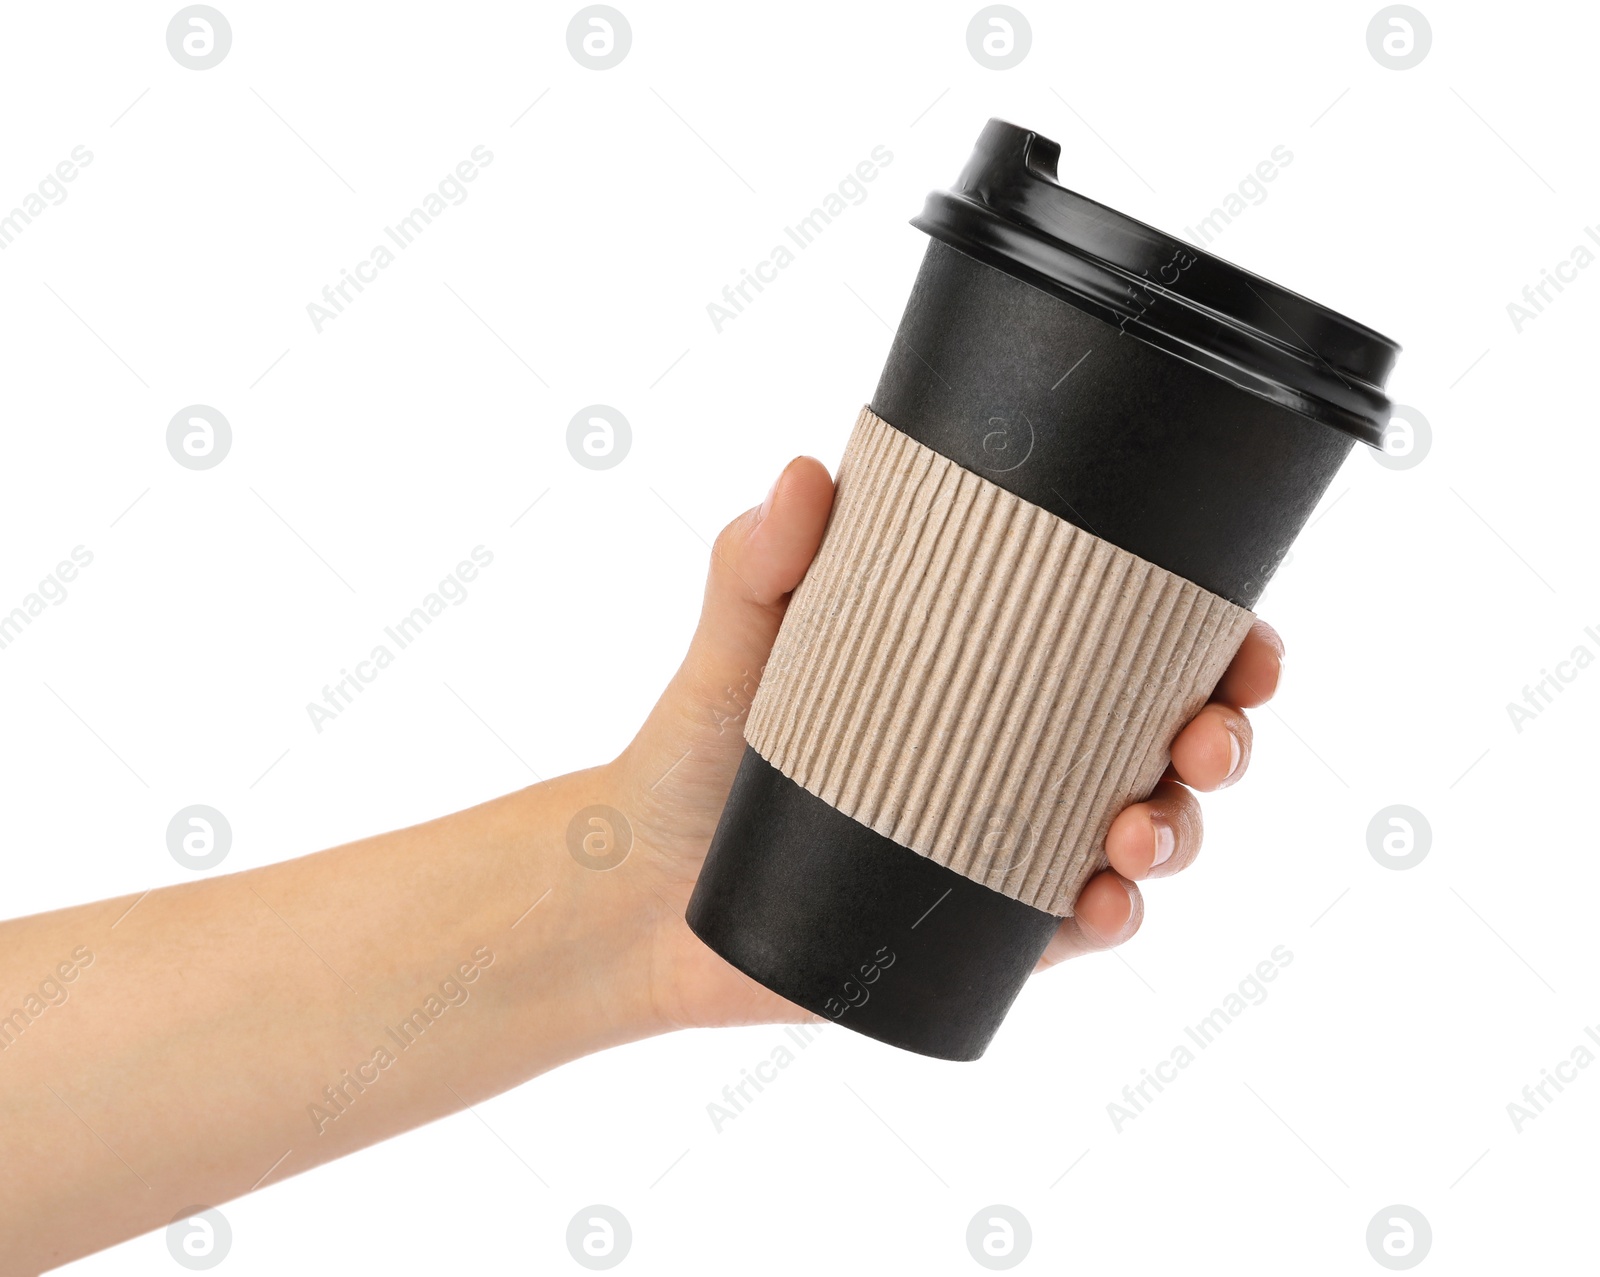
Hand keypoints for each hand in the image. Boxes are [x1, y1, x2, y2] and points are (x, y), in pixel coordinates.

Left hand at [609, 457, 1285, 1030]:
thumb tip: (805, 470)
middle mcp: (1024, 754)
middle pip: (1172, 741)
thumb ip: (760, 557)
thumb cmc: (701, 742)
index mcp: (998, 670)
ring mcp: (1010, 844)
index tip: (1249, 641)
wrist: (642, 882)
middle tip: (1209, 740)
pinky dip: (1109, 922)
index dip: (1218, 642)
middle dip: (1225, 741)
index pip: (1134, 644)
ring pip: (1146, 839)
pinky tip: (1100, 906)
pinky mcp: (982, 928)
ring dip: (1178, 835)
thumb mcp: (736, 638)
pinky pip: (1075, 932)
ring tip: (1138, 835)